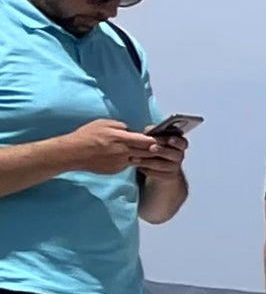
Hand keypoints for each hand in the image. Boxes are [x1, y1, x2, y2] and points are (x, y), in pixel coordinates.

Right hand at [50, 119, 164, 174]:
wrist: (72, 153)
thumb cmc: (87, 135)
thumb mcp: (104, 123)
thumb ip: (121, 126)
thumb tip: (131, 130)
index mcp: (121, 138)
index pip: (147, 140)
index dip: (157, 140)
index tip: (165, 138)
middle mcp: (123, 152)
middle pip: (147, 152)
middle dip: (157, 150)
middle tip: (164, 147)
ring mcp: (120, 163)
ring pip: (139, 160)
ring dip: (145, 157)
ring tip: (150, 153)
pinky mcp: (115, 170)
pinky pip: (128, 165)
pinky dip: (131, 161)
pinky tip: (130, 158)